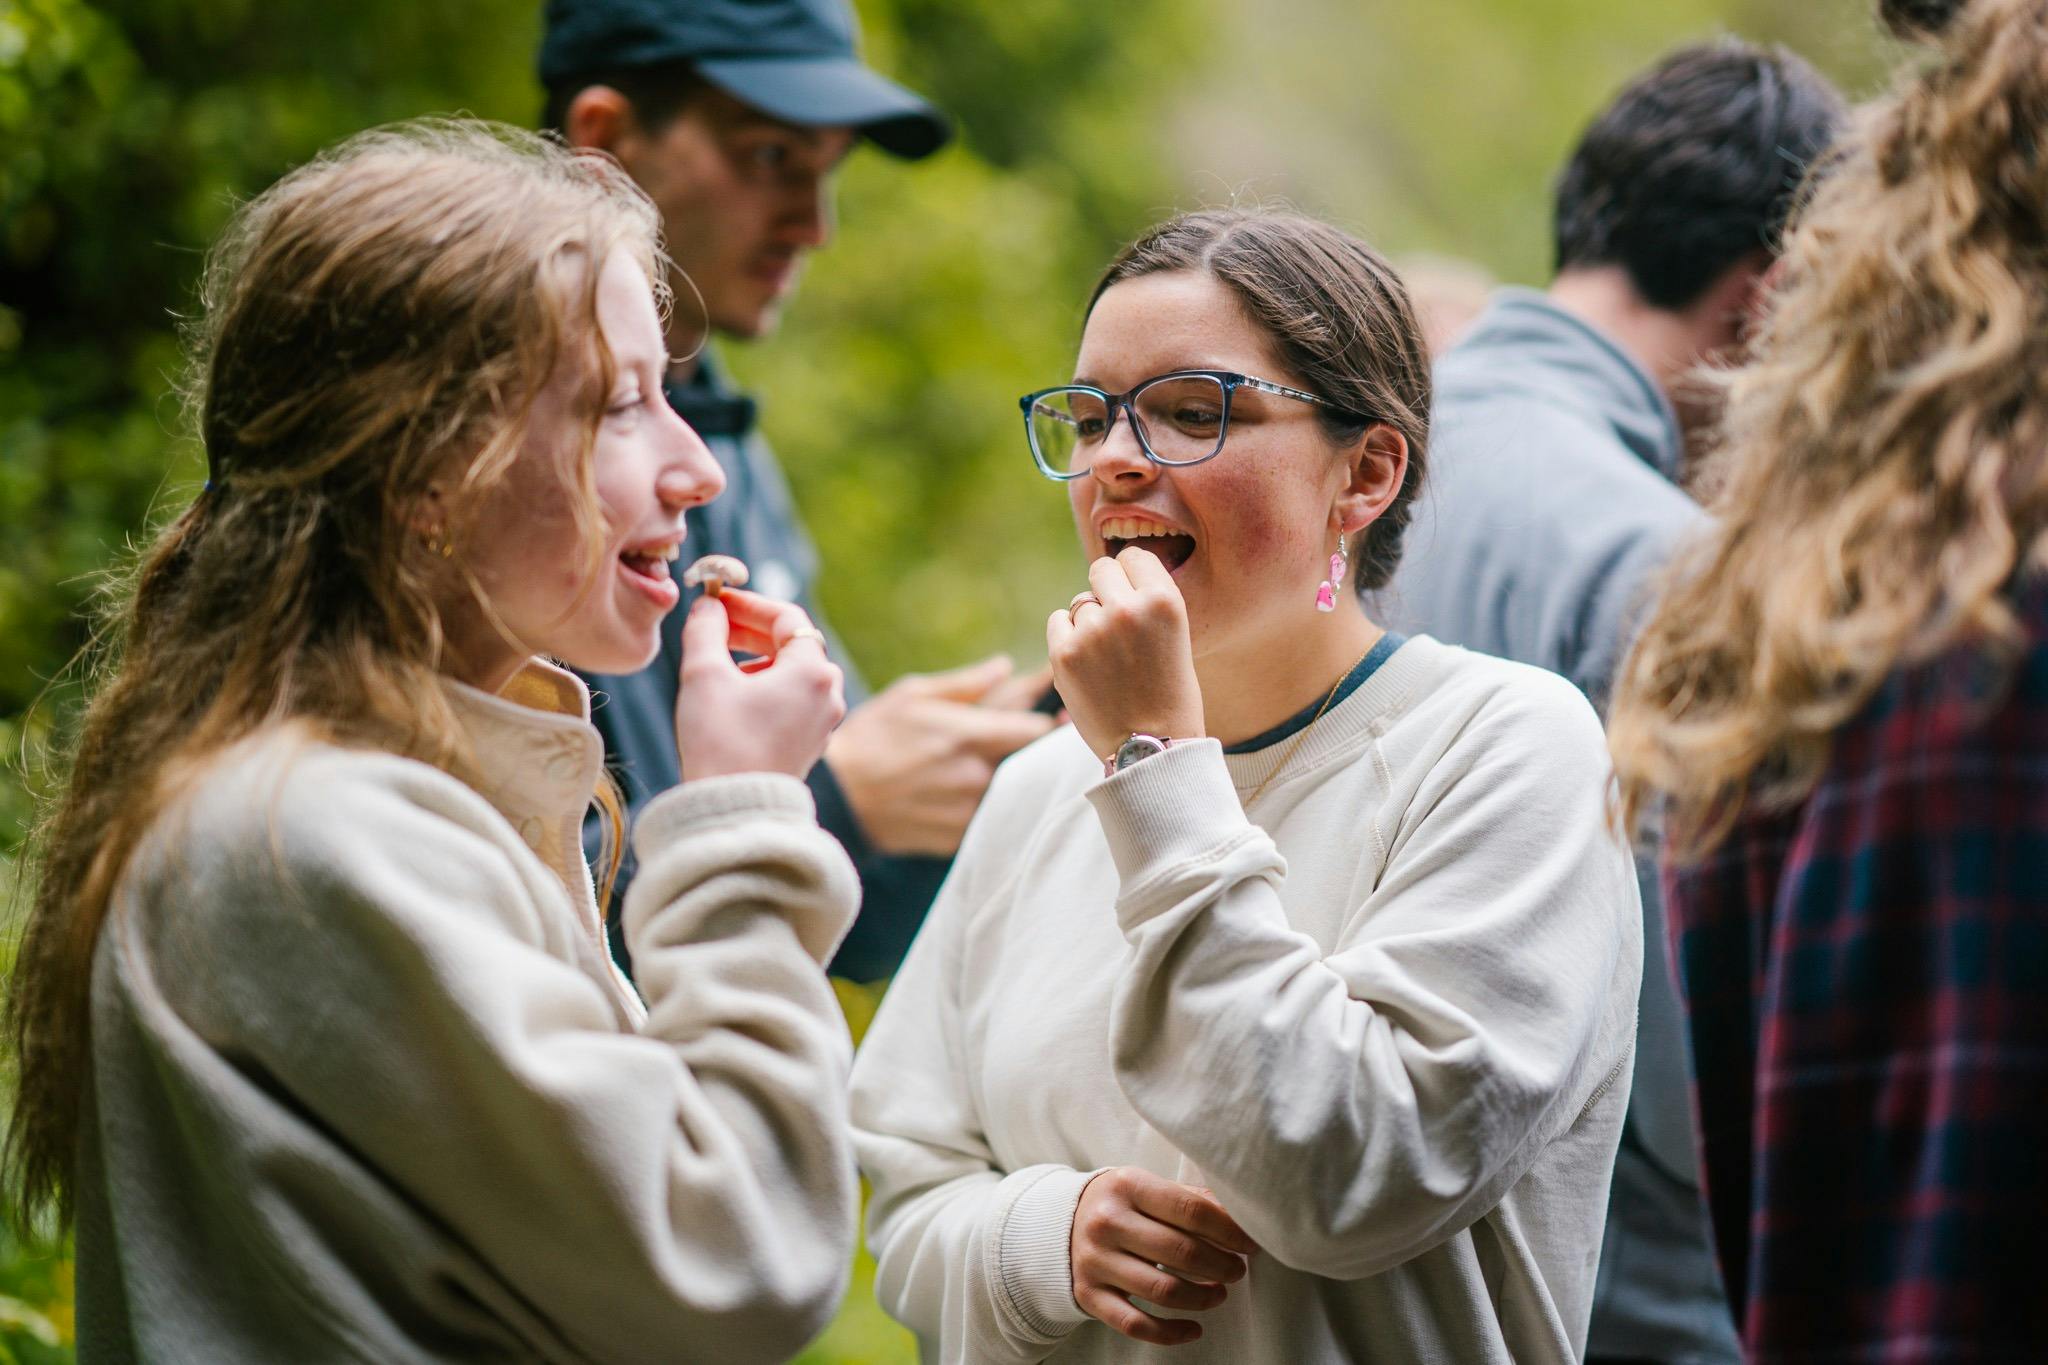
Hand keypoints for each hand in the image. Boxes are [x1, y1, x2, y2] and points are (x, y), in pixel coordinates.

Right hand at [676, 588, 845, 781]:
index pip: (787, 616)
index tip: (717, 600)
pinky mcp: (811, 743)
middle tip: (716, 623)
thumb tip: (708, 605)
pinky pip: (794, 699)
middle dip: (752, 629)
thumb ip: (705, 628)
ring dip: (759, 657)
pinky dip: (768, 685)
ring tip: (721, 660)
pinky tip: (736, 693)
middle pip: (795, 643)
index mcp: (812, 671)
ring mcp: (824, 721)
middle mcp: (828, 694)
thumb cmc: (720, 740)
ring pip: (794, 672)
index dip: (749, 603)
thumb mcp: (703, 673)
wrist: (734, 807)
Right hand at [824, 655, 1055, 855]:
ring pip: (1013, 790)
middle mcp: (976, 775)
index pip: (1035, 729)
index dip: (1049, 720)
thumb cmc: (871, 737)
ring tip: (1000, 764)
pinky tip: (974, 792)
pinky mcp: (959, 837)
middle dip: (1038, 748)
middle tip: (1048, 737)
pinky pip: (989, 815)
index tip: (1058, 713)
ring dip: (1014, 775)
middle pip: (1031, 761)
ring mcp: (969, 810)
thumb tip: (1005, 667)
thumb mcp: (912, 696)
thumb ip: (966, 685)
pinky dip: (990, 802)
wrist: (836, 797)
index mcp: (968, 734)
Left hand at [1045, 548, 1203, 762]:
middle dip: (1106, 591)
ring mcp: (1093, 631)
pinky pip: (1057, 622)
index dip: (1132, 577)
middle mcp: (1128, 609)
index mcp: (1164, 601)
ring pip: (1079, 602)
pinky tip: (1088, 664)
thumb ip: (1145, 601)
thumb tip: (1109, 572)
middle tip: (1117, 627)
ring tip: (1108, 659)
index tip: (1134, 599)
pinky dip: (1067, 638)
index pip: (1133, 557)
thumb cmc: (1169, 694)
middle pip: (1101, 570)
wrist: (1152, 750)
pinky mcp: (1064, 654)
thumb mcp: (1176, 635)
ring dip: (1088, 621)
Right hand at [1068, 1167, 1256, 1345]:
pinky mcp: (1089, 1295)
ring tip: (1219, 1294)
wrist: (1060, 1223)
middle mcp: (1107, 1222)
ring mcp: (1095, 1261)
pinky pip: (1135, 1324)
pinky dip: (1170, 1332)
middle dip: (1221, 1266)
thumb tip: (1241, 1218)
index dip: (1229, 1231)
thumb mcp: (1147, 1187)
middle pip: (1180, 1251)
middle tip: (1236, 1270)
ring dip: (1202, 1298)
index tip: (1249, 1244)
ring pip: (1162, 1290)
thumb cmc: (1121, 1204)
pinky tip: (1193, 1328)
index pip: (1190, 1210)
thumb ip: (1190, 1198)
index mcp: (1127, 1185)